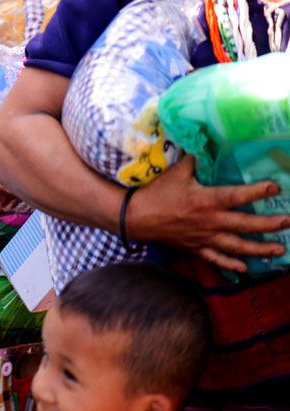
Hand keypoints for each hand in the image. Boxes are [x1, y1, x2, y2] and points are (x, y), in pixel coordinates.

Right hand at [127, 155, 289, 271]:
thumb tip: (206, 142)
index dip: (257, 191)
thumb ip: (195, 159)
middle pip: (244, 225)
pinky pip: (216, 258)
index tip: (275, 187)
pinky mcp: (195, 247)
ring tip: (279, 250)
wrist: (136, 217)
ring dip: (259, 249)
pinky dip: (231, 264)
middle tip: (287, 222)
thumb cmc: (156, 193)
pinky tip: (246, 267)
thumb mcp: (176, 172)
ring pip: (236, 246)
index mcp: (206, 200)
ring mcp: (204, 237)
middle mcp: (209, 221)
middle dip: (268, 224)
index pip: (237, 196)